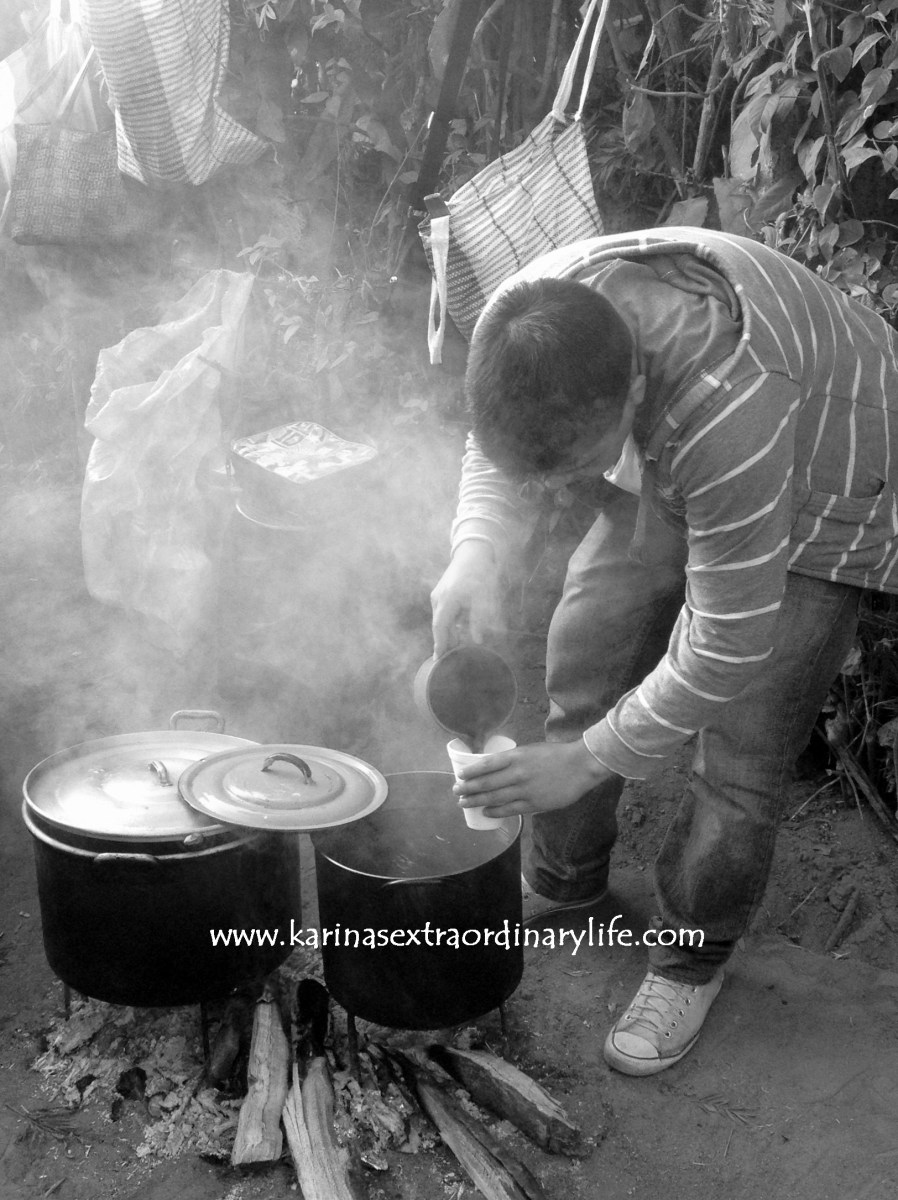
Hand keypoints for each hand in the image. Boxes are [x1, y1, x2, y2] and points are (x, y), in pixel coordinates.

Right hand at [430, 541, 502, 657]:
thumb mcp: (483, 597)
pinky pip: (444, 612)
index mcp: (447, 601)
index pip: (440, 628)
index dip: (439, 645)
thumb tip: (477, 640)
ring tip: (457, 646)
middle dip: (445, 641)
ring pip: (441, 619)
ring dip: (449, 632)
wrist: (472, 552)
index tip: (438, 660)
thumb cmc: (479, 573)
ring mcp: (438, 594)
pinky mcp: (442, 592)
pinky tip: (459, 629)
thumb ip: (479, 619)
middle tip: (451, 658)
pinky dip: (450, 622)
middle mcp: (438, 599)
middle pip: (439, 626)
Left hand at [453, 740, 615, 815]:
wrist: (580, 766)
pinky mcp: (534, 804)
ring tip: (463, 803)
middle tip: (456, 791)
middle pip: (486, 783)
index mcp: (516, 756)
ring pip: (495, 797)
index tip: (460, 776)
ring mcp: (525, 790)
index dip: (471, 771)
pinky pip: (510, 809)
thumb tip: (493, 767)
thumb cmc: (555, 755)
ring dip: (476, 801)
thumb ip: (513, 759)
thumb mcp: (530, 750)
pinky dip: (495, 811)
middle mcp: (517, 773)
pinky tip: (486, 812)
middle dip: (468, 788)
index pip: (487, 764)